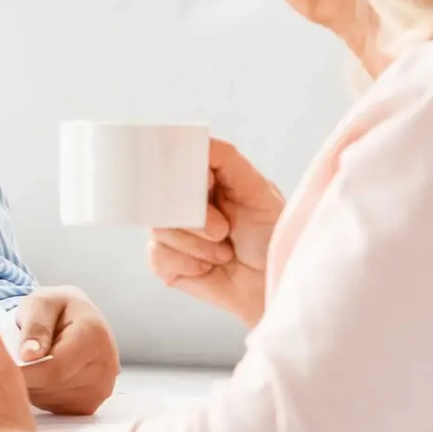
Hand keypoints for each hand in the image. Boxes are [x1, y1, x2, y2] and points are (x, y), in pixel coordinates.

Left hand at [12, 286, 117, 415]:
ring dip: (33, 387)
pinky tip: (39, 377)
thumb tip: (28, 355)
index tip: (2, 367)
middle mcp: (106, 365)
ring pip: (53, 400)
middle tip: (10, 364)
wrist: (76, 318)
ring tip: (28, 365)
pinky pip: (57, 408)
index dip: (25, 370)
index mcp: (95, 335)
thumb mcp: (41, 303)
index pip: (55, 367)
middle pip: (53, 385)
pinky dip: (42, 396)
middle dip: (27, 377)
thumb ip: (35, 326)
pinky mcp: (91, 403)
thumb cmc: (56, 308)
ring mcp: (101, 387)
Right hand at [148, 138, 283, 327]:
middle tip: (222, 229)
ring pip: (158, 226)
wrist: (274, 290)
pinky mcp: (166, 263)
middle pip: (160, 195)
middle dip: (194, 216)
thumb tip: (198, 141)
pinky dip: (187, 263)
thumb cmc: (273, 241)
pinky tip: (207, 268)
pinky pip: (158, 255)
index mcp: (204, 181)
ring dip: (196, 243)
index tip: (199, 184)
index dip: (177, 168)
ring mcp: (173, 233)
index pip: (173, 161)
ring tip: (224, 252)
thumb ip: (228, 161)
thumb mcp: (260, 191)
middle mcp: (184, 204)